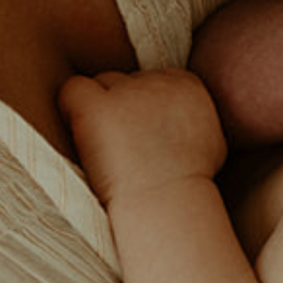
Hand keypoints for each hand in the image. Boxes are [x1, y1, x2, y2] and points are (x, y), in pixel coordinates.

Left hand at [59, 69, 227, 206]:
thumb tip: (181, 114)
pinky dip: (71, 108)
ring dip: (99, 111)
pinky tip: (78, 134)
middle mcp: (156, 82)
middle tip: (122, 145)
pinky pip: (72, 90)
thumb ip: (194, 117)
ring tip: (104, 148)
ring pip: (101, 85)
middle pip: (126, 80)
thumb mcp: (211, 142)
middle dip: (122, 107)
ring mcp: (125, 92)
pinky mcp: (96, 107)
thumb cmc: (188, 185)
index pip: (154, 77)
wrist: (167, 204)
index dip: (143, 106)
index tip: (142, 134)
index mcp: (187, 84)